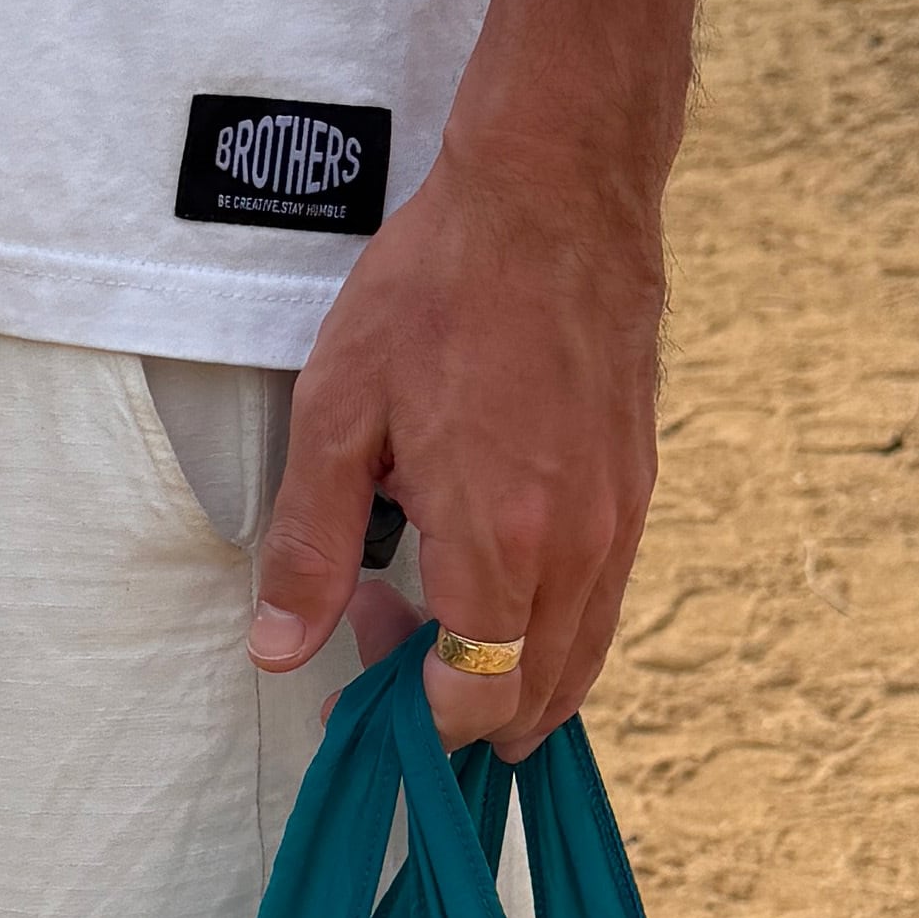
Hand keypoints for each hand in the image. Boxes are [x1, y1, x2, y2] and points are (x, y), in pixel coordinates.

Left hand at [245, 123, 660, 749]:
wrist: (554, 194)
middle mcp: (577, 546)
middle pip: (538, 697)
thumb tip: (280, 649)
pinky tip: (484, 562)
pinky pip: (599, 598)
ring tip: (426, 603)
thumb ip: (310, 547)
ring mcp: (620, 520)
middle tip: (382, 635)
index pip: (473, 697)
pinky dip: (546, 621)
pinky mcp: (637, 489)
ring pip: (580, 655)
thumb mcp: (337, 414)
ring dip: (507, 668)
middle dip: (458, 704)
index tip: (361, 697)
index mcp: (498, 539)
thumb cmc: (440, 289)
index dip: (413, 723)